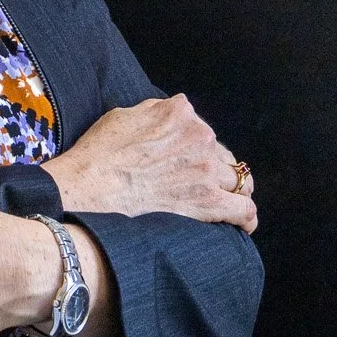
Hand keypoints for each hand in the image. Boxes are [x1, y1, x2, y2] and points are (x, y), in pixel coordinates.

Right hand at [41, 94, 257, 233]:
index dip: (194, 147)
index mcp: (180, 112)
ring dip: (233, 190)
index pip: (200, 128)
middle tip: (202, 185)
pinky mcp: (208, 201)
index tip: (187, 161)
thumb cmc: (100, 152)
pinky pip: (243, 208)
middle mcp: (199, 135)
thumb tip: (169, 115)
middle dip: (215, 168)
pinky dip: (246, 216)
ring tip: (229, 202)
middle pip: (222, 153)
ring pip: (238, 179)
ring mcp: (206, 169)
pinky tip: (243, 224)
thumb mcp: (126, 114)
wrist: (90, 186)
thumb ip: (156, 112)